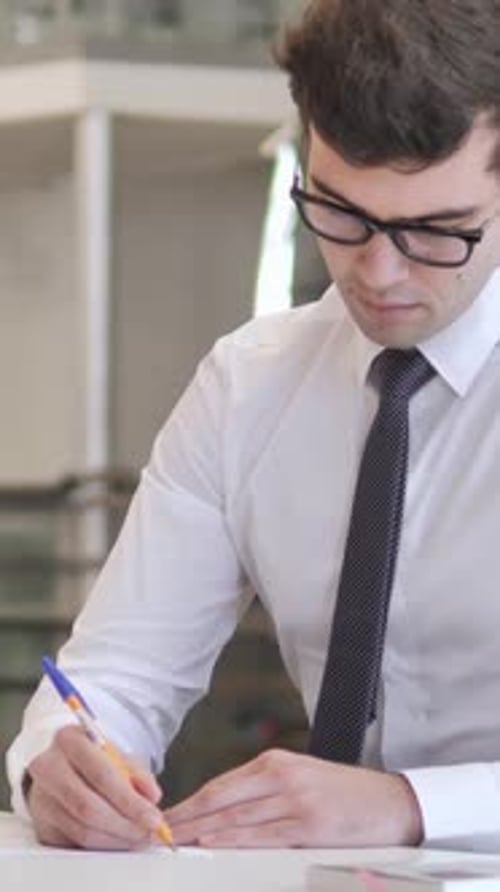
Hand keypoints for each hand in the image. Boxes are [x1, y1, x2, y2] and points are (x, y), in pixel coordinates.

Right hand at [26, 726, 164, 849]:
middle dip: (124, 824)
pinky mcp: (42, 824)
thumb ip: (139, 774)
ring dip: (116, 839)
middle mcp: (48, 767)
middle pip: (88, 806)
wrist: (63, 767)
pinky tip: (120, 840)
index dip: (129, 800)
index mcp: (70, 740)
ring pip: (82, 829)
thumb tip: (152, 796)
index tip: (153, 818)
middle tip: (148, 832)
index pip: (101, 774)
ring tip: (138, 837)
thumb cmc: (94, 760)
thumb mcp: (118, 757)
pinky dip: (103, 845)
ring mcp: (41, 798)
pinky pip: (76, 842)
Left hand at [165, 748, 422, 847]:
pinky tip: (212, 843)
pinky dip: (233, 839)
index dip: (190, 802)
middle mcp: (281, 776)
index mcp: (275, 763)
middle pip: (221, 798)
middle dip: (186, 816)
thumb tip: (219, 814)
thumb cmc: (344, 795)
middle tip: (157, 831)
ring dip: (201, 830)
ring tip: (174, 841)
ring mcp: (296, 799)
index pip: (220, 785)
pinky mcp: (310, 823)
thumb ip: (263, 791)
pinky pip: (263, 833)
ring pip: (236, 816)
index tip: (165, 817)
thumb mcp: (300, 780)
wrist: (391, 802)